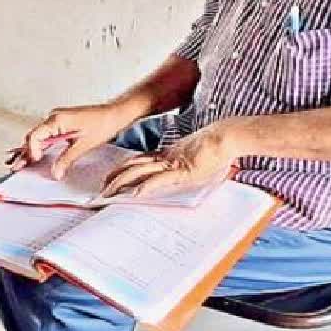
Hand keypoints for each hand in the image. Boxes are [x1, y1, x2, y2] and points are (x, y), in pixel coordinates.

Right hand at [9, 103, 133, 178]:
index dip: (31, 150)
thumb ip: (66, 159)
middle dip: (25, 152)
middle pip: (34, 136)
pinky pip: (47, 135)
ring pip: (39, 136)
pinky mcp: (62, 123)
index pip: (35, 135)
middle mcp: (54, 117)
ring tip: (20, 163)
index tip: (34, 161)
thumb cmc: (103, 124)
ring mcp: (57, 119)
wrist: (115, 114)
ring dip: (31, 150)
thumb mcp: (84, 145)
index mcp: (57, 119)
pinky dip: (40, 146)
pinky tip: (35, 154)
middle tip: (16, 167)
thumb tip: (55, 172)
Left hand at [101, 120, 237, 197]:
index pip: (141, 162)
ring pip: (141, 172)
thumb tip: (187, 171)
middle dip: (116, 177)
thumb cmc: (218, 146)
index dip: (125, 169)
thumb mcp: (198, 159)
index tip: (112, 177)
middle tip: (102, 187)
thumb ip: (186, 165)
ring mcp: (173, 164)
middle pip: (134, 166)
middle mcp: (167, 159)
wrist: (227, 136)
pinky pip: (160, 179)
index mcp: (169, 156)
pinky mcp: (182, 170)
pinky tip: (135, 193)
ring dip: (123, 183)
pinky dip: (147, 187)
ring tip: (109, 192)